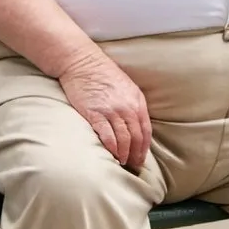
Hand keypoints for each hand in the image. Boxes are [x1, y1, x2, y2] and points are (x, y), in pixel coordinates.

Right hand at [58, 50, 151, 170]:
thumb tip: (135, 127)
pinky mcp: (95, 114)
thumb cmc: (103, 74)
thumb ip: (133, 106)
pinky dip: (111, 148)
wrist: (83, 62)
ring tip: (121, 162)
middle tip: (132, 166)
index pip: (145, 131)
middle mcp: (127, 107)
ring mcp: (111, 111)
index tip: (141, 159)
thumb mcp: (127, 88)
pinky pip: (107, 136)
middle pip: (136, 138)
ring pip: (123, 140)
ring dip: (124, 154)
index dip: (144, 148)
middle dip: (135, 155)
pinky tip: (110, 155)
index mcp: (137, 101)